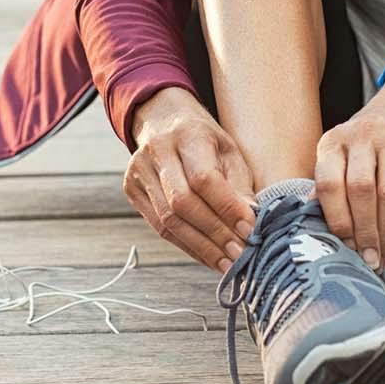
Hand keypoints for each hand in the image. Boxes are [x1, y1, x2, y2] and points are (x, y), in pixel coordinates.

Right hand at [124, 86, 257, 272]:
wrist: (163, 120)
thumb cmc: (204, 138)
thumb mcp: (229, 150)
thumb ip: (239, 184)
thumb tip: (252, 222)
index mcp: (187, 134)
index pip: (204, 178)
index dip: (226, 208)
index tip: (249, 230)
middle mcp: (157, 151)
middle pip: (182, 203)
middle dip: (214, 234)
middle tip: (240, 254)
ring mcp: (139, 171)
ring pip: (168, 220)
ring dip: (201, 247)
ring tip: (227, 263)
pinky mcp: (132, 189)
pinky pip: (159, 227)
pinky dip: (187, 246)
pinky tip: (207, 256)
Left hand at [314, 73, 384, 270]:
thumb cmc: (362, 143)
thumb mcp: (338, 154)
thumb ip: (326, 185)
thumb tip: (311, 223)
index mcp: (332, 142)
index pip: (329, 183)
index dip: (337, 218)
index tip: (342, 246)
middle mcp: (360, 137)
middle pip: (361, 189)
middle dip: (364, 231)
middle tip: (365, 260)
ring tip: (380, 260)